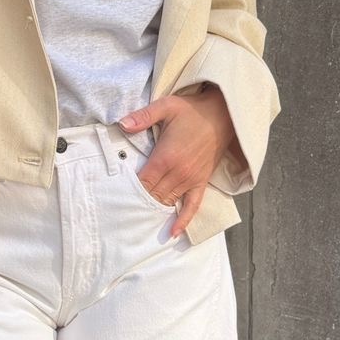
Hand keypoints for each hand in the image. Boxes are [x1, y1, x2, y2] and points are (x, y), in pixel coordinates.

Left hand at [118, 86, 240, 238]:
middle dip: (138, 203)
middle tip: (123, 213)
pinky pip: (192, 206)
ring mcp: (190, 180)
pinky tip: (173, 232)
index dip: (129, 191)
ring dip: (154, 212)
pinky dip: (183, 220)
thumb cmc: (192, 111)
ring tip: (139, 223)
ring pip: (168, 202)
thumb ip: (143, 116)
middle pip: (152, 195)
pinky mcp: (201, 183)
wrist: (223, 115)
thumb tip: (122, 124)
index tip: (117, 198)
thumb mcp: (166, 107)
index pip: (143, 182)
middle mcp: (178, 173)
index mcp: (165, 157)